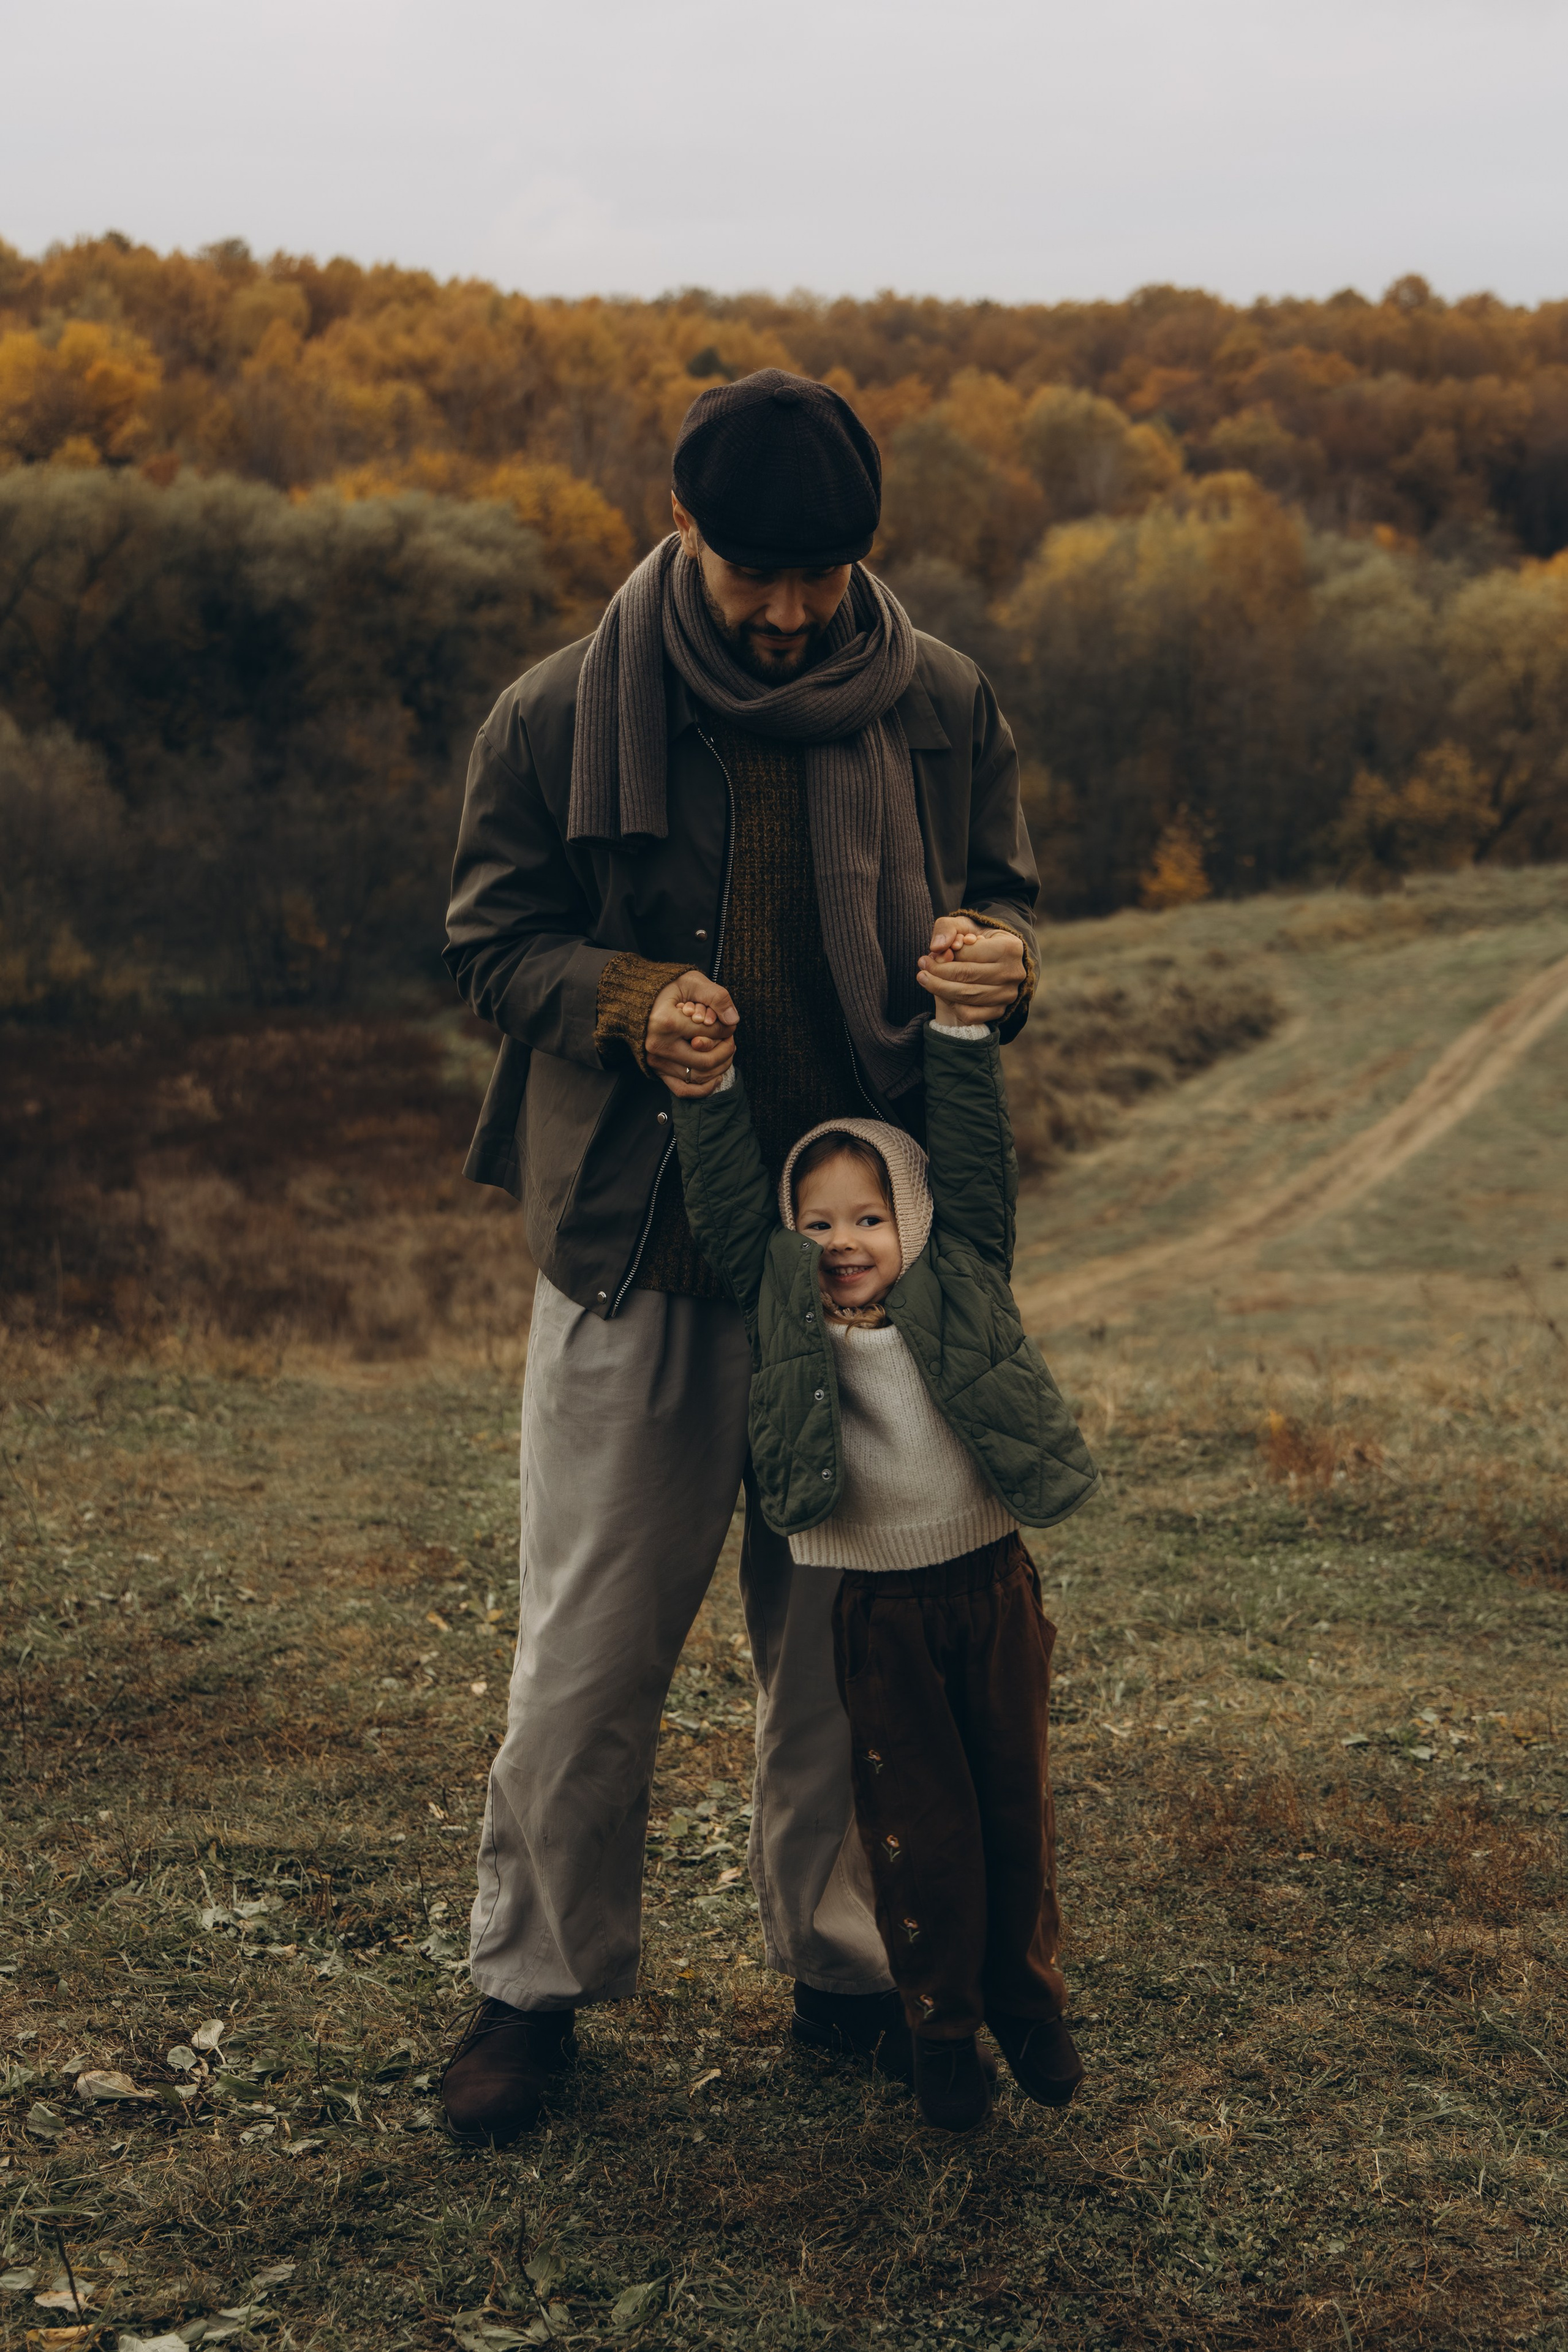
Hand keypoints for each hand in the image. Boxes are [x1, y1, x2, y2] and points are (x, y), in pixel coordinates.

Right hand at [647, 971, 738, 1096]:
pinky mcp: (658, 1071)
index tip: (727, 1022)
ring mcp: (656, 1061)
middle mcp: (658, 1045)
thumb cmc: (668, 989)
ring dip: (720, 1067)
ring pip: (699, 1076)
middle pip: (706, 1060)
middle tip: (729, 1039)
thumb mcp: (692, 981)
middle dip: (726, 1050)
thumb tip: (733, 1020)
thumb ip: (716, 997)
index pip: (710, 1033)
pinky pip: (683, 1090)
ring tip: (724, 1051)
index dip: (727, 1028)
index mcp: (665, 1022)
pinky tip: (716, 1077)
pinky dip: (704, 1088)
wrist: (642, 1001)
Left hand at [917, 917, 1025, 1027]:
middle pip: (967, 976)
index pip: (969, 954)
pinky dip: (952, 1006)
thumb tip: (937, 947)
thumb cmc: (977, 940)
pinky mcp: (1000, 1010)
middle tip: (921, 967)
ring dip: (939, 989)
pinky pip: (971, 1015)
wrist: (995, 959)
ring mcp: (1008, 994)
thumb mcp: (963, 925)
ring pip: (967, 997)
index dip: (944, 955)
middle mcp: (1013, 973)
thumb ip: (947, 928)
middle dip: (938, 972)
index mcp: (1010, 947)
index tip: (928, 955)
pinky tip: (943, 993)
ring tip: (924, 978)